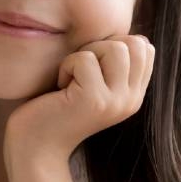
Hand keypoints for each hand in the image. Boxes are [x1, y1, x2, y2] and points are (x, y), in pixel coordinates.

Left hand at [4, 35, 154, 163]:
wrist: (35, 148)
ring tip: (71, 78)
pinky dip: (65, 67)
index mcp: (134, 95)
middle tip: (80, 70)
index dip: (114, 43)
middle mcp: (131, 100)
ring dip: (84, 55)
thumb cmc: (56, 107)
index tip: (92, 65)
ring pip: (114, 47)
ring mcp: (115, 101)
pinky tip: (60, 88)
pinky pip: (83, 59)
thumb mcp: (93, 83)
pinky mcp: (93, 100)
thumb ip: (112, 63)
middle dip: (100, 46)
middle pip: (134, 43)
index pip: (145, 47)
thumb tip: (129, 33)